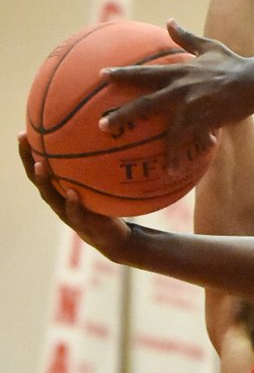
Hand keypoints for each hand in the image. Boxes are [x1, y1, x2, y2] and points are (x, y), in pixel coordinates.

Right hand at [18, 133, 131, 259]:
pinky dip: (72, 203)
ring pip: (50, 197)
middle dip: (28, 161)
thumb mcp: (97, 186)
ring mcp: (67, 214)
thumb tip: (101, 138)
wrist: (113, 238)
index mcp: (58, 191)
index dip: (28, 154)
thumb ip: (94, 169)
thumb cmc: (103, 207)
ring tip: (41, 166)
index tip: (22, 134)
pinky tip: (72, 193)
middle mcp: (58, 201)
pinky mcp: (82, 224)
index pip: (39, 170)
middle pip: (37, 181)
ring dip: (44, 182)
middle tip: (24, 143)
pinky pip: (75, 213)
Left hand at [99, 21, 247, 164]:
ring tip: (140, 160)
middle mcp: (180, 90)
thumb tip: (169, 20)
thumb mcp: (208, 46)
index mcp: (179, 72)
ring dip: (154, 147)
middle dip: (121, 114)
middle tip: (101, 124)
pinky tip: (168, 172)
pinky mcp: (204, 122)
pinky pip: (187, 143)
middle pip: (144, 104)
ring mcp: (191, 108)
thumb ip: (186, 37)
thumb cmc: (233, 64)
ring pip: (164, 129)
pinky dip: (176, 158)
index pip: (144, 72)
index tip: (101, 75)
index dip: (122, 74)